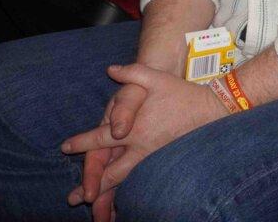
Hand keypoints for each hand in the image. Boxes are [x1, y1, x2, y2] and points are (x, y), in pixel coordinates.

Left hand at [61, 65, 227, 207]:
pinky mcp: (162, 162)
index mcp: (135, 129)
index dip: (81, 143)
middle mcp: (141, 147)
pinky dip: (128, 193)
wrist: (211, 109)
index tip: (65, 147)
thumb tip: (110, 70)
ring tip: (95, 210)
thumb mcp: (157, 78)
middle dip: (90, 185)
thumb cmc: (182, 93)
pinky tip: (120, 202)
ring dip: (107, 196)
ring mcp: (152, 158)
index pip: (100, 140)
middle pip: (110, 172)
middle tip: (74, 197)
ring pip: (125, 181)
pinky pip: (140, 181)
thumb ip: (132, 73)